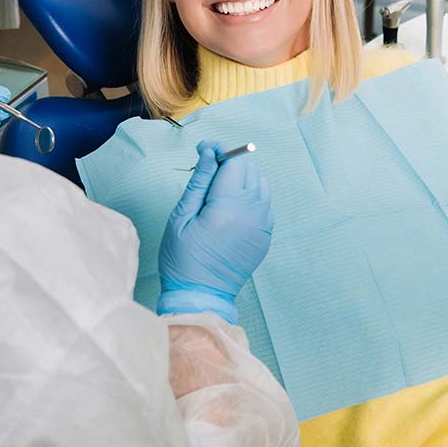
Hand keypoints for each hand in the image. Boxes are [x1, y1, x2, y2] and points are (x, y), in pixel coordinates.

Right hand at [158, 140, 273, 323]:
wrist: (200, 296)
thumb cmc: (182, 258)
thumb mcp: (181, 216)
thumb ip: (199, 181)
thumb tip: (209, 152)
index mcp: (229, 206)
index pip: (235, 161)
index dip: (219, 150)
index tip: (204, 150)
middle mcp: (253, 213)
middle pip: (250, 169)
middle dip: (229, 163)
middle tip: (207, 173)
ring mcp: (263, 225)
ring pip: (260, 184)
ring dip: (242, 179)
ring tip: (218, 192)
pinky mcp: (266, 235)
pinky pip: (263, 203)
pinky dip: (250, 197)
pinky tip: (230, 209)